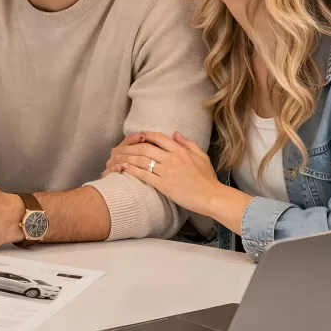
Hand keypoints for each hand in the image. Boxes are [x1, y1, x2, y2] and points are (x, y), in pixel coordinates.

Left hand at [108, 131, 223, 213]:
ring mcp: (167, 172)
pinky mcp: (164, 185)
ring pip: (142, 161)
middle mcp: (172, 159)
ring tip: (118, 157)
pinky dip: (132, 170)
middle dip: (131, 146)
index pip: (159, 138)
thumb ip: (188, 144)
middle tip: (122, 147)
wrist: (212, 197)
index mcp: (181, 151)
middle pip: (146, 148)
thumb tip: (175, 133)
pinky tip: (124, 168)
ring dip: (128, 158)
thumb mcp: (201, 156)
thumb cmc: (208, 179)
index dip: (146, 135)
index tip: (138, 136)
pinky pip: (144, 175)